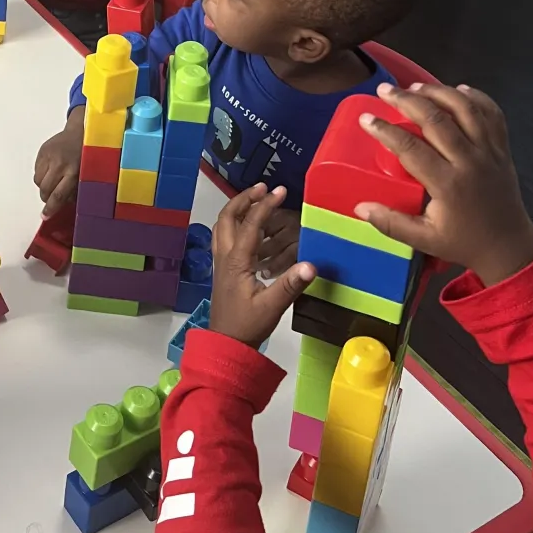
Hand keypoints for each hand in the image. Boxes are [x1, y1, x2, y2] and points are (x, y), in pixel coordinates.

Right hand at [34, 111, 83, 217]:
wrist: (83, 130)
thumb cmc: (89, 154)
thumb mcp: (88, 173)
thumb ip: (75, 189)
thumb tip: (63, 204)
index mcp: (74, 172)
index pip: (58, 195)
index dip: (50, 208)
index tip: (45, 215)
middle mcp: (60, 164)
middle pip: (44, 189)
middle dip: (46, 198)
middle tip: (51, 199)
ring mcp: (49, 156)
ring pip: (38, 181)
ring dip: (43, 186)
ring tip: (53, 182)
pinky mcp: (43, 150)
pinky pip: (36, 169)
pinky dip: (42, 174)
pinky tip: (51, 170)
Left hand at [209, 185, 314, 347]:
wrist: (226, 344)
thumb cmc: (247, 325)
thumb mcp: (272, 306)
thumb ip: (290, 284)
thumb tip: (311, 264)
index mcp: (237, 261)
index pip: (250, 224)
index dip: (265, 205)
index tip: (280, 191)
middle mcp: (225, 256)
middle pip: (227, 217)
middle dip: (244, 199)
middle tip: (263, 188)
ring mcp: (221, 263)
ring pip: (222, 226)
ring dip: (237, 209)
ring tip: (255, 201)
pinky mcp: (223, 270)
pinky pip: (224, 238)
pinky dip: (234, 224)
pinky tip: (249, 229)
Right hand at [355, 84, 532, 287]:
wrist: (509, 246)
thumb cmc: (464, 242)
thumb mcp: (424, 240)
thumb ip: (391, 223)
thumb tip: (359, 207)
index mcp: (448, 185)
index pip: (411, 148)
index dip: (385, 130)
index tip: (366, 119)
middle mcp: (470, 162)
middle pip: (437, 119)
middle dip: (407, 100)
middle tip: (385, 90)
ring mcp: (490, 152)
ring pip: (465, 109)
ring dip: (439, 92)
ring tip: (415, 87)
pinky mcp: (503, 148)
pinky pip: (492, 114)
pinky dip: (476, 97)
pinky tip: (458, 89)